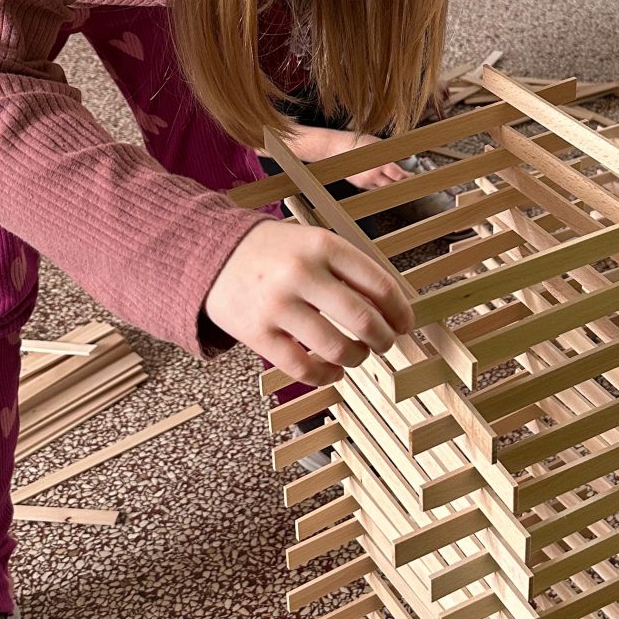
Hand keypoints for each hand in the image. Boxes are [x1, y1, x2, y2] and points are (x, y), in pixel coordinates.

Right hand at [204, 221, 413, 385]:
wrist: (213, 254)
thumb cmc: (276, 252)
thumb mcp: (314, 243)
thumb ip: (349, 269)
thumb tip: (393, 309)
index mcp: (322, 245)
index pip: (379, 284)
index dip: (400, 311)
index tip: (405, 324)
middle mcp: (301, 273)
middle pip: (363, 320)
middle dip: (383, 339)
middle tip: (385, 343)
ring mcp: (277, 305)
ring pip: (336, 348)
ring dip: (357, 358)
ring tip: (358, 355)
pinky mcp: (257, 333)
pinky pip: (302, 368)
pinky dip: (326, 376)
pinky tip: (334, 371)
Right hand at [278, 124, 408, 192]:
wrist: (334, 149)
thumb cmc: (355, 143)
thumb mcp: (377, 143)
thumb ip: (393, 151)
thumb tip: (408, 155)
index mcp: (380, 163)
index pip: (399, 176)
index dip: (408, 178)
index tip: (414, 177)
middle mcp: (373, 175)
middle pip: (393, 186)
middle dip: (402, 184)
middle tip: (409, 180)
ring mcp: (366, 182)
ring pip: (384, 189)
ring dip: (392, 185)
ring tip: (398, 180)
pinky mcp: (360, 185)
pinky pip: (375, 188)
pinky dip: (381, 185)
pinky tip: (383, 180)